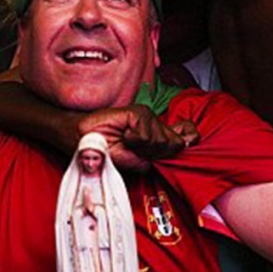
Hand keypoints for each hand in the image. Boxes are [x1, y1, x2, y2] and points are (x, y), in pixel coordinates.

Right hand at [77, 105, 197, 170]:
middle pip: (173, 142)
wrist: (83, 143)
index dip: (189, 136)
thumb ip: (162, 151)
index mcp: (157, 136)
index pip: (187, 133)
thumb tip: (187, 141)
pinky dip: (134, 139)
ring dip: (142, 148)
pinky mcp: (135, 112)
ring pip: (159, 139)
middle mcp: (154, 124)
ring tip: (125, 143)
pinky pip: (145, 133)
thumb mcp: (138, 160)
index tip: (188, 139)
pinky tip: (123, 136)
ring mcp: (144, 116)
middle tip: (134, 150)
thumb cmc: (108, 152)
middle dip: (155, 152)